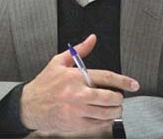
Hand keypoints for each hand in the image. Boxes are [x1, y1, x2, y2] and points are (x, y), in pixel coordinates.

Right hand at [20, 34, 139, 132]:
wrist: (28, 106)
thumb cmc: (44, 84)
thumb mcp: (59, 62)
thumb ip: (79, 51)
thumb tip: (92, 39)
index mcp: (75, 77)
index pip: (106, 77)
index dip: (123, 81)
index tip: (134, 84)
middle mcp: (77, 95)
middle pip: (109, 98)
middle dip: (118, 99)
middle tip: (119, 98)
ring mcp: (76, 111)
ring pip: (106, 113)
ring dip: (114, 111)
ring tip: (113, 108)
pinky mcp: (74, 125)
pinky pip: (97, 125)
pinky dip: (104, 121)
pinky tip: (102, 117)